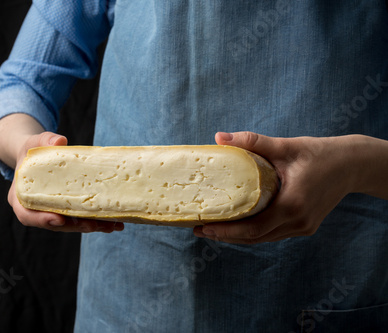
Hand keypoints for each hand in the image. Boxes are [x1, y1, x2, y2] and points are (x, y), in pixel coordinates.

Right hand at [8, 131, 124, 232]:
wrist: (36, 158)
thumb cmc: (33, 151)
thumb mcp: (34, 142)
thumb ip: (44, 140)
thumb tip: (59, 140)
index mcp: (21, 198)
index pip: (27, 215)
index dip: (42, 220)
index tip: (59, 219)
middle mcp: (37, 210)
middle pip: (55, 224)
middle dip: (76, 226)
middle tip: (93, 225)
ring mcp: (53, 213)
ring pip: (72, 225)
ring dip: (93, 226)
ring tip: (112, 225)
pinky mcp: (68, 212)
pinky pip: (82, 219)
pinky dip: (98, 221)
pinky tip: (115, 222)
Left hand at [193, 131, 358, 243]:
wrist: (352, 164)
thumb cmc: (319, 153)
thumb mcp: (285, 146)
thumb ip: (252, 142)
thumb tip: (219, 137)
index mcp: (292, 205)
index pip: (251, 228)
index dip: (225, 231)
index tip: (201, 228)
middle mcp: (297, 222)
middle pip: (254, 238)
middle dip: (224, 236)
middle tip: (198, 229)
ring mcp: (303, 227)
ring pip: (263, 239)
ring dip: (237, 236)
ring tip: (213, 229)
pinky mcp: (305, 226)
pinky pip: (273, 233)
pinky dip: (253, 232)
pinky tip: (237, 225)